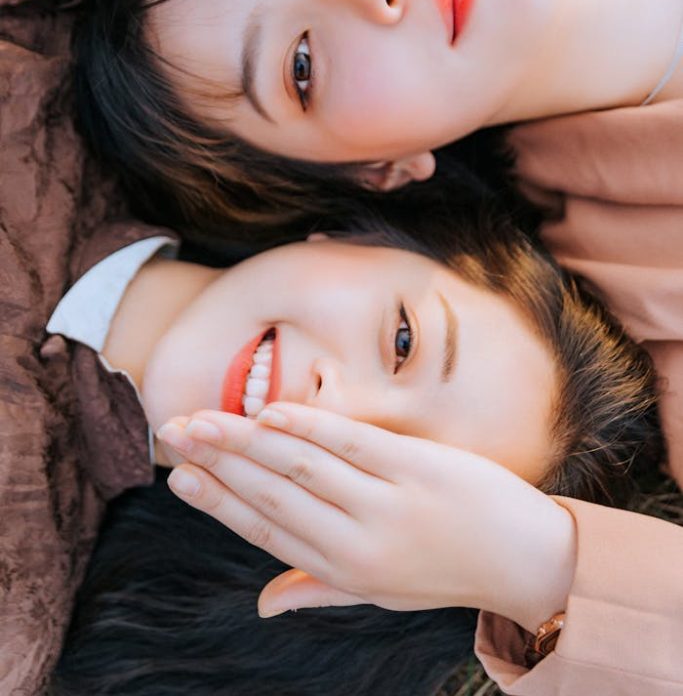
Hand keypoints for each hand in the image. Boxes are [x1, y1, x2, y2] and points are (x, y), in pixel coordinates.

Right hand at [158, 404, 575, 631]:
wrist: (523, 558)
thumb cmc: (442, 569)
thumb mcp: (377, 590)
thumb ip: (317, 590)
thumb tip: (260, 607)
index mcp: (342, 569)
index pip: (265, 530)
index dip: (218, 503)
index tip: (178, 477)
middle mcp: (357, 540)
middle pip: (273, 494)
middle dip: (218, 461)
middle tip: (173, 433)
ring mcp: (388, 503)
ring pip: (303, 466)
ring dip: (247, 440)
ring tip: (204, 419)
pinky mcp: (417, 468)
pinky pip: (354, 443)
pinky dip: (310, 425)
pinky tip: (272, 413)